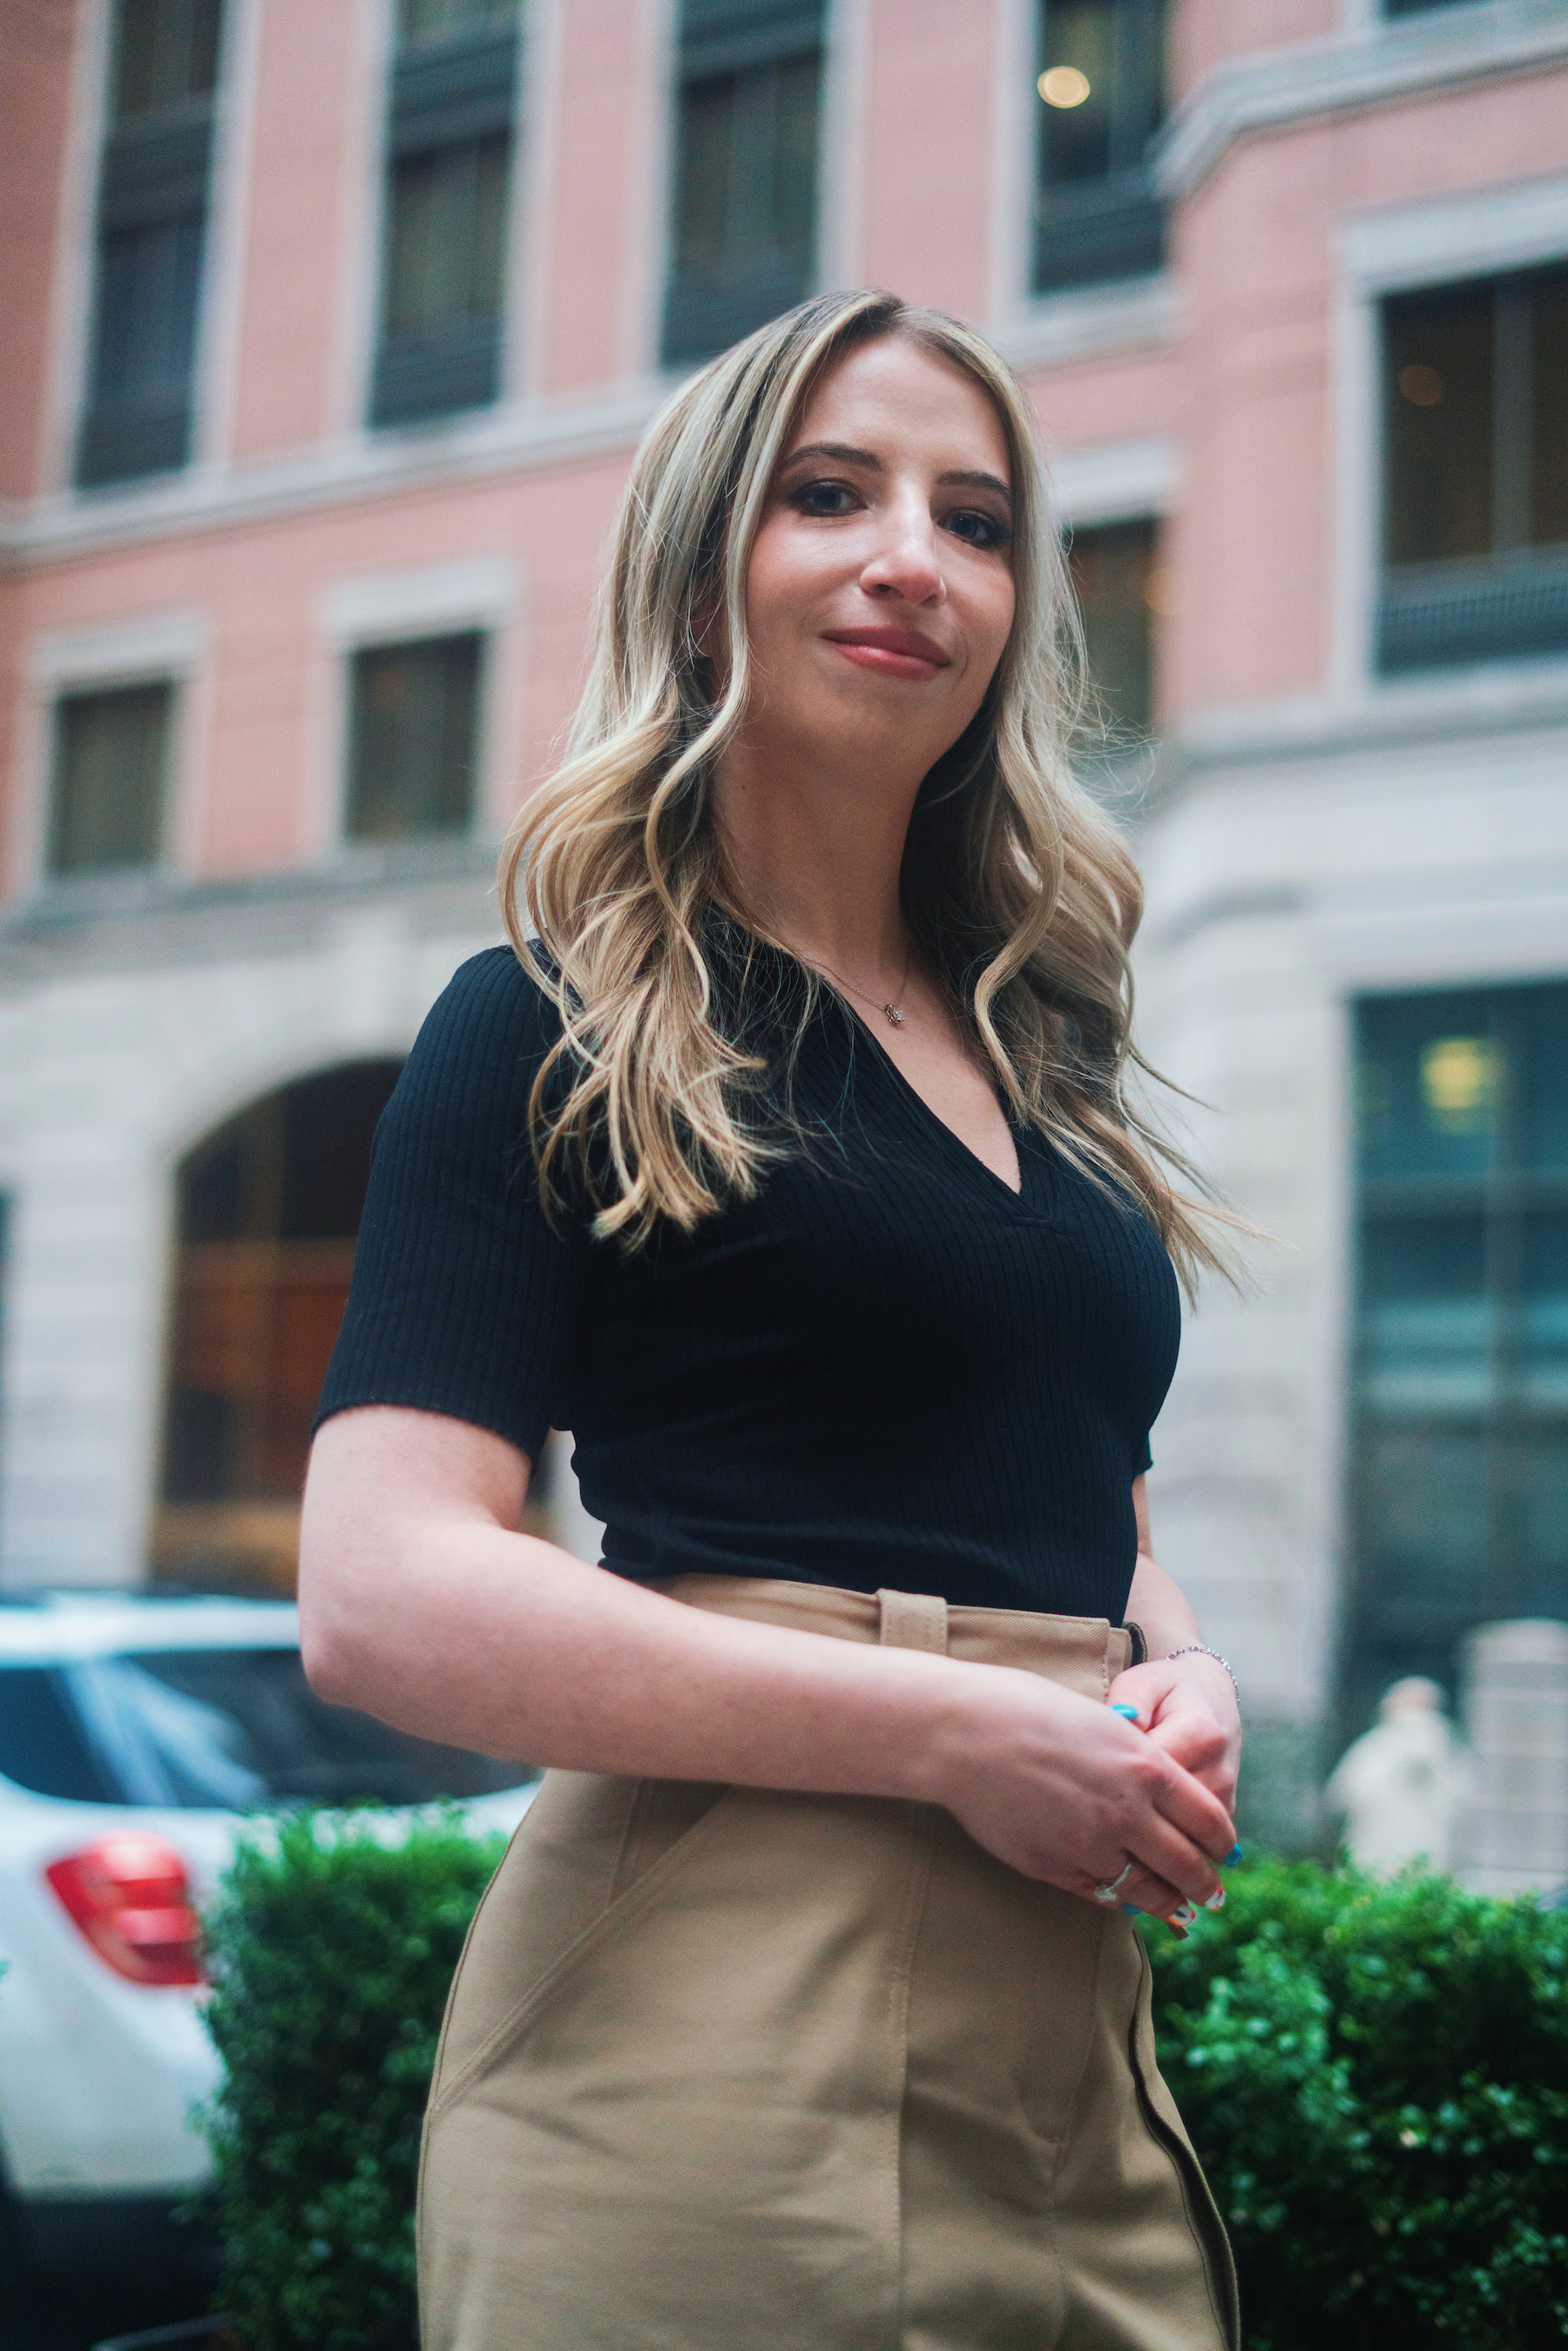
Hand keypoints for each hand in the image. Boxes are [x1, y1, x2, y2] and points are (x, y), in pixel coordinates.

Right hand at [930, 1662, 1234, 1921]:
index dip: (1222, 1842)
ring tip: (1178, 1909)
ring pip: (1148, 1890)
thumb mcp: (1103, 1723)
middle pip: (1188, 1865)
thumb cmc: (1029, 1710)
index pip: (1209, 1820)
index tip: (1224, 1851)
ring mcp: (1091, 1845)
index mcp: (1146, 1766)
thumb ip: (1139, 1762)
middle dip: (1206, 1885)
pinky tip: (1126, 1900)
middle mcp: (1128, 1812)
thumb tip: (1167, 1793)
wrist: (965, 1732)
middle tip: (1214, 1895)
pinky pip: (1102, 1895)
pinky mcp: (1056, 1867)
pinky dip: (1120, 1900)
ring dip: (1169, 1903)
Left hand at [1102, 1653, 1241, 1918]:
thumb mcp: (1143, 1684)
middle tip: (1092, 1852)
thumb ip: (1131, 1701)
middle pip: (1177, 1822)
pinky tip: (1133, 1865)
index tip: (1082, 1808)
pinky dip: (1166, 1856)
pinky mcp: (1222, 1814)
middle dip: (1135, 1840)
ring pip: (1187, 1841)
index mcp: (1199, 1734)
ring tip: (1109, 1865)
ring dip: (1152, 1856)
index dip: (1120, 1795)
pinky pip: (1195, 1846)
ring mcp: (1225, 1797)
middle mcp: (1218, 1771)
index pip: (1160, 1779)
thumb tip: (1121, 1721)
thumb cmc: (1162, 1692)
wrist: (1207, 1699)